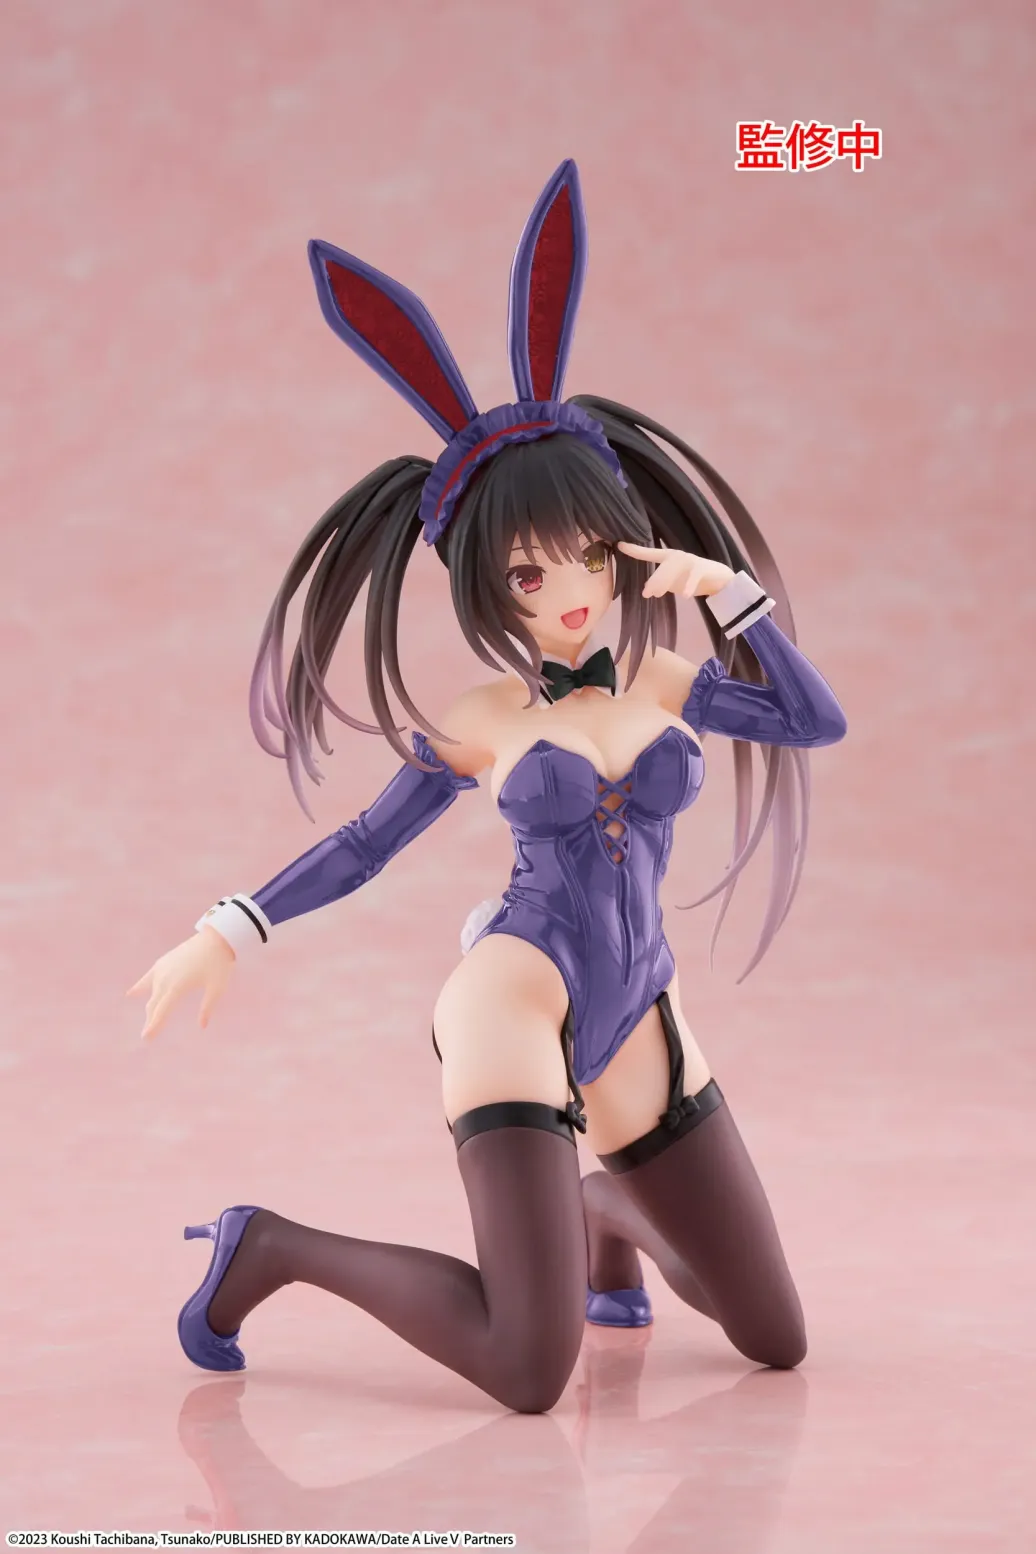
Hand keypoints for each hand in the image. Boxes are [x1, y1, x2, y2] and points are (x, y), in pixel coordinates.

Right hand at [126, 925, 235, 1040]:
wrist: (216, 938)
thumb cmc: (219, 964)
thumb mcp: (217, 989)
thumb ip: (207, 1008)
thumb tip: (202, 1026)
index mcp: (177, 987)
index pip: (161, 1012)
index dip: (154, 1026)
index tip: (146, 1038)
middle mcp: (165, 979)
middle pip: (153, 1005)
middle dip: (151, 1020)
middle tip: (148, 1036)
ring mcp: (162, 969)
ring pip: (150, 993)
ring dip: (150, 1006)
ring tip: (149, 1019)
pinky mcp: (163, 962)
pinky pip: (148, 978)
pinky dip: (140, 987)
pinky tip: (130, 994)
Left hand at [617, 543, 735, 598]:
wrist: (720, 579)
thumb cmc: (693, 579)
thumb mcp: (675, 582)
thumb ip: (662, 583)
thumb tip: (648, 590)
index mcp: (669, 557)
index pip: (649, 554)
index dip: (635, 550)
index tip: (620, 545)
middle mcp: (678, 556)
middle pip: (661, 567)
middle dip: (654, 580)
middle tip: (646, 594)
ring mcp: (690, 561)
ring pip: (673, 571)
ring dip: (664, 583)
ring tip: (658, 595)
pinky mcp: (703, 568)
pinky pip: (693, 577)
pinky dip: (688, 586)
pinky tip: (684, 596)